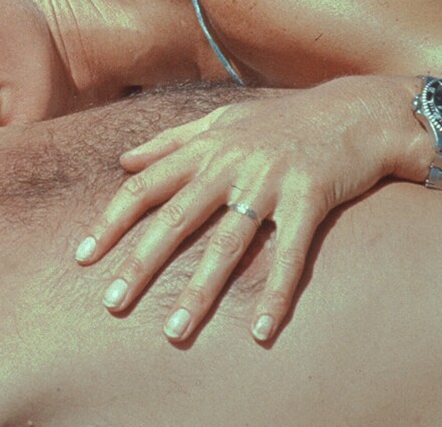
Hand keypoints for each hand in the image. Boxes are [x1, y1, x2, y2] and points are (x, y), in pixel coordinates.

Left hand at [75, 77, 417, 343]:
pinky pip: (290, 254)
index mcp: (204, 148)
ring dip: (200, 291)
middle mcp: (230, 164)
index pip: (143, 187)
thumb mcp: (222, 118)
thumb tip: (123, 160)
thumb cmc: (284, 120)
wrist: (358, 111)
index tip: (83, 258)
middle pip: (175, 219)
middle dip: (140, 263)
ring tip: (175, 331)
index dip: (110, 222)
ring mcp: (270, 181)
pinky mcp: (310, 198)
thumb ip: (170, 141)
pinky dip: (276, 293)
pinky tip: (261, 330)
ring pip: (226, 243)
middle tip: (112, 303)